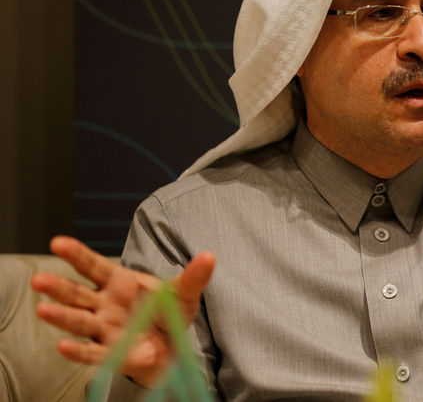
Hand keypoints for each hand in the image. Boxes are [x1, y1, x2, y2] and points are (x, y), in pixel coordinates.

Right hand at [30, 236, 214, 387]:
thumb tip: (210, 256)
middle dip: (58, 287)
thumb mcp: (184, 293)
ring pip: (78, 321)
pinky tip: (63, 347)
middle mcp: (104, 305)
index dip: (77, 254)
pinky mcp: (110, 352)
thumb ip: (194, 276)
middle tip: (39, 279)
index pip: (93, 267)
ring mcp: (104, 329)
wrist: (173, 347)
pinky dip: (78, 351)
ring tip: (43, 310)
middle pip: (77, 294)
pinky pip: (91, 352)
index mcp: (119, 283)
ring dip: (61, 316)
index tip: (58, 242)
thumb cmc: (169, 313)